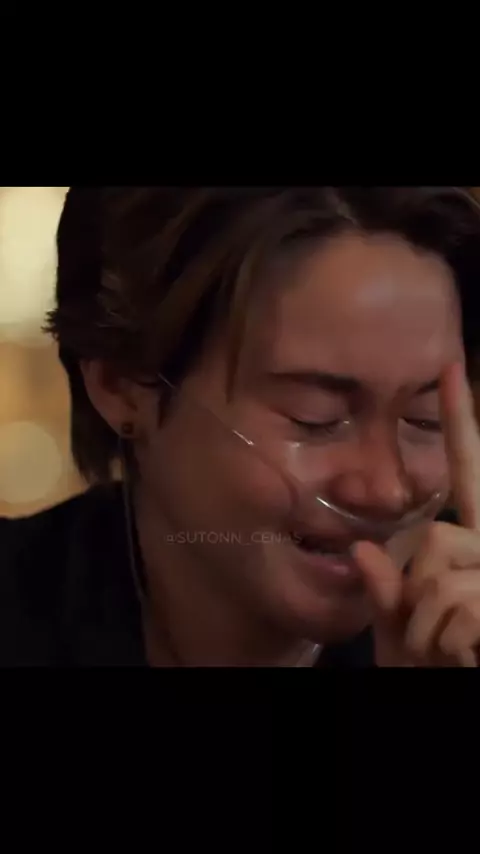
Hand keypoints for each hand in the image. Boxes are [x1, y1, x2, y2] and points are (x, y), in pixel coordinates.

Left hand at [354, 363, 479, 666]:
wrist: (452, 693)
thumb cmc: (432, 664)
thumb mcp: (401, 630)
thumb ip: (385, 592)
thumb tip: (364, 552)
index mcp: (472, 546)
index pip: (465, 475)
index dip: (459, 422)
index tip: (448, 368)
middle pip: (433, 536)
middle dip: (416, 590)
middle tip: (433, 633)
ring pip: (436, 578)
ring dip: (424, 626)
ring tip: (448, 649)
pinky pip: (447, 608)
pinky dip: (438, 642)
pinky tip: (461, 656)